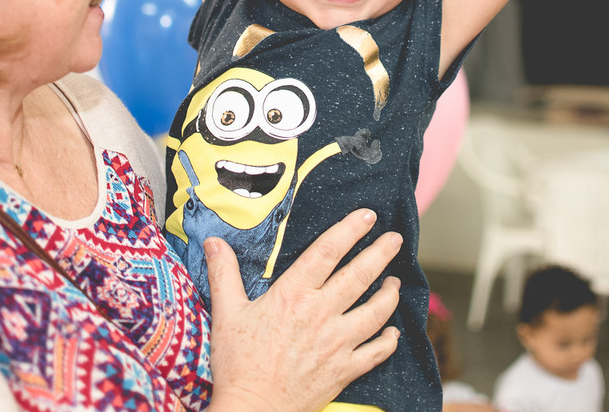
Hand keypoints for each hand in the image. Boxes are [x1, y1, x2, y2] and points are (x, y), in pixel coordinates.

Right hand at [203, 208, 402, 411]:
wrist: (253, 409)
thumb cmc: (238, 364)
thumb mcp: (226, 313)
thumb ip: (224, 274)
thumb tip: (214, 243)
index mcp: (293, 295)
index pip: (327, 252)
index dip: (349, 230)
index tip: (367, 216)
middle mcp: (321, 314)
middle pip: (359, 276)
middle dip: (380, 254)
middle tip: (395, 239)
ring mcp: (337, 343)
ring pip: (375, 311)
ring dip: (389, 294)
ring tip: (395, 282)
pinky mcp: (344, 370)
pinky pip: (376, 352)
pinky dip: (388, 340)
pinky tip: (393, 332)